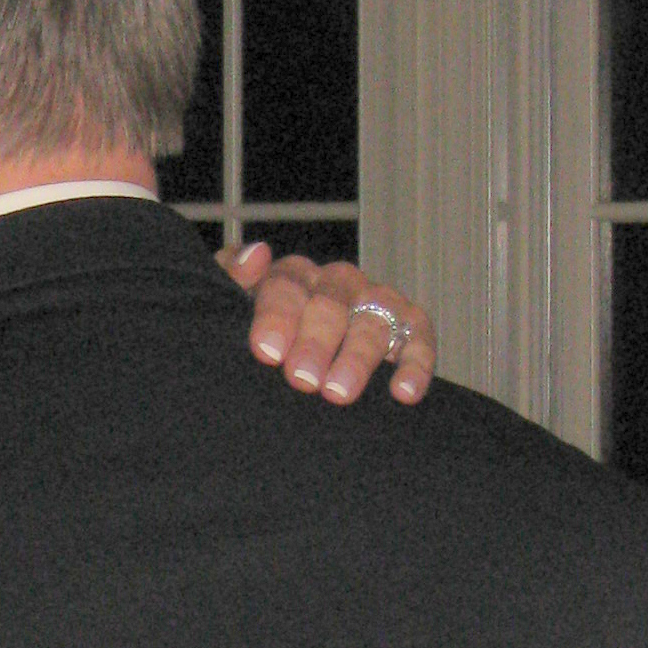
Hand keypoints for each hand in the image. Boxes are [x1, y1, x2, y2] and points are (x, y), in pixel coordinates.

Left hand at [222, 244, 435, 405]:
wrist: (284, 369)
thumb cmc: (259, 340)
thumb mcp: (229, 311)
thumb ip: (230, 280)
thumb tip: (256, 254)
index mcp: (292, 276)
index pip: (286, 283)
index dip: (278, 316)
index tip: (267, 352)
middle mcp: (337, 283)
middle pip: (331, 301)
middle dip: (316, 342)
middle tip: (302, 379)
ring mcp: (374, 302)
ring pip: (373, 319)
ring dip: (358, 357)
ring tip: (338, 393)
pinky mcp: (407, 327)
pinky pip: (418, 336)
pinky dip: (416, 363)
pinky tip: (403, 392)